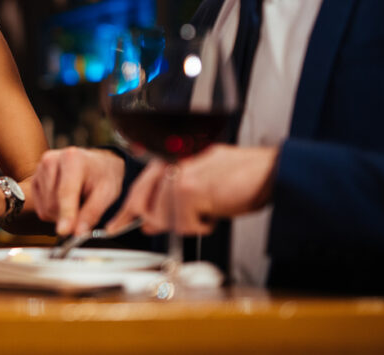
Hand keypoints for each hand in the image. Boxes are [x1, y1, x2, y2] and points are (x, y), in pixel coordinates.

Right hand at [32, 147, 124, 236]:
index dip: (66, 214)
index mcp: (71, 158)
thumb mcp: (106, 194)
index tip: (64, 232)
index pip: (65, 192)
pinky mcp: (34, 181)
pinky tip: (65, 201)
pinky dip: (54, 213)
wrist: (96, 166)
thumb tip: (77, 233)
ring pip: (46, 209)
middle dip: (69, 215)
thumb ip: (92, 213)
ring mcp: (39, 170)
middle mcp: (50, 160)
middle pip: (53, 204)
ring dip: (62, 215)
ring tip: (76, 201)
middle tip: (85, 208)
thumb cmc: (102, 178)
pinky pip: (41, 210)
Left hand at [106, 144, 278, 234]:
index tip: (115, 226)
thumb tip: (149, 221)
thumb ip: (170, 198)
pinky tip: (214, 212)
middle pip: (144, 205)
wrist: (268, 172)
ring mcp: (177, 175)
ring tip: (209, 209)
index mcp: (170, 158)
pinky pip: (183, 224)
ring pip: (163, 217)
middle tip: (187, 218)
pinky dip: (200, 225)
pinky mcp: (189, 190)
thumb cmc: (239, 175)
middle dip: (160, 220)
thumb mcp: (199, 184)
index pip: (139, 187)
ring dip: (187, 222)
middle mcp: (169, 163)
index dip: (127, 211)